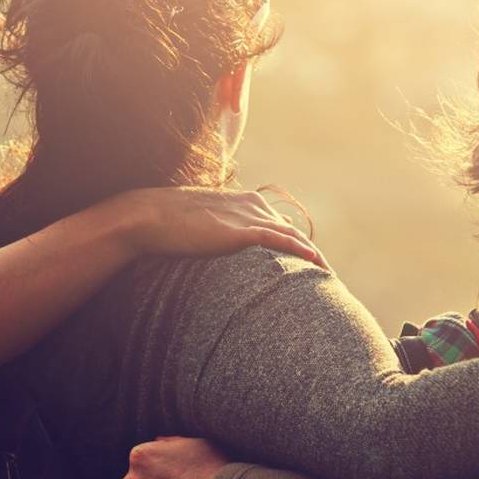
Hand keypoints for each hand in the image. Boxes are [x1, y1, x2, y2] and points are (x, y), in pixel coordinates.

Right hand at [115, 187, 325, 270]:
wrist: (151, 216)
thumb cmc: (169, 222)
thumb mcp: (202, 224)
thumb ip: (218, 232)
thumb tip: (219, 249)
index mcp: (245, 201)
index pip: (281, 225)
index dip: (297, 245)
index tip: (309, 266)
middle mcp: (253, 205)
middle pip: (293, 231)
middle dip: (311, 255)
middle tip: (327, 276)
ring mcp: (248, 216)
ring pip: (292, 237)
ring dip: (313, 257)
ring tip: (328, 277)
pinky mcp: (241, 230)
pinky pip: (279, 240)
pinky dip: (299, 250)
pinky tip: (313, 262)